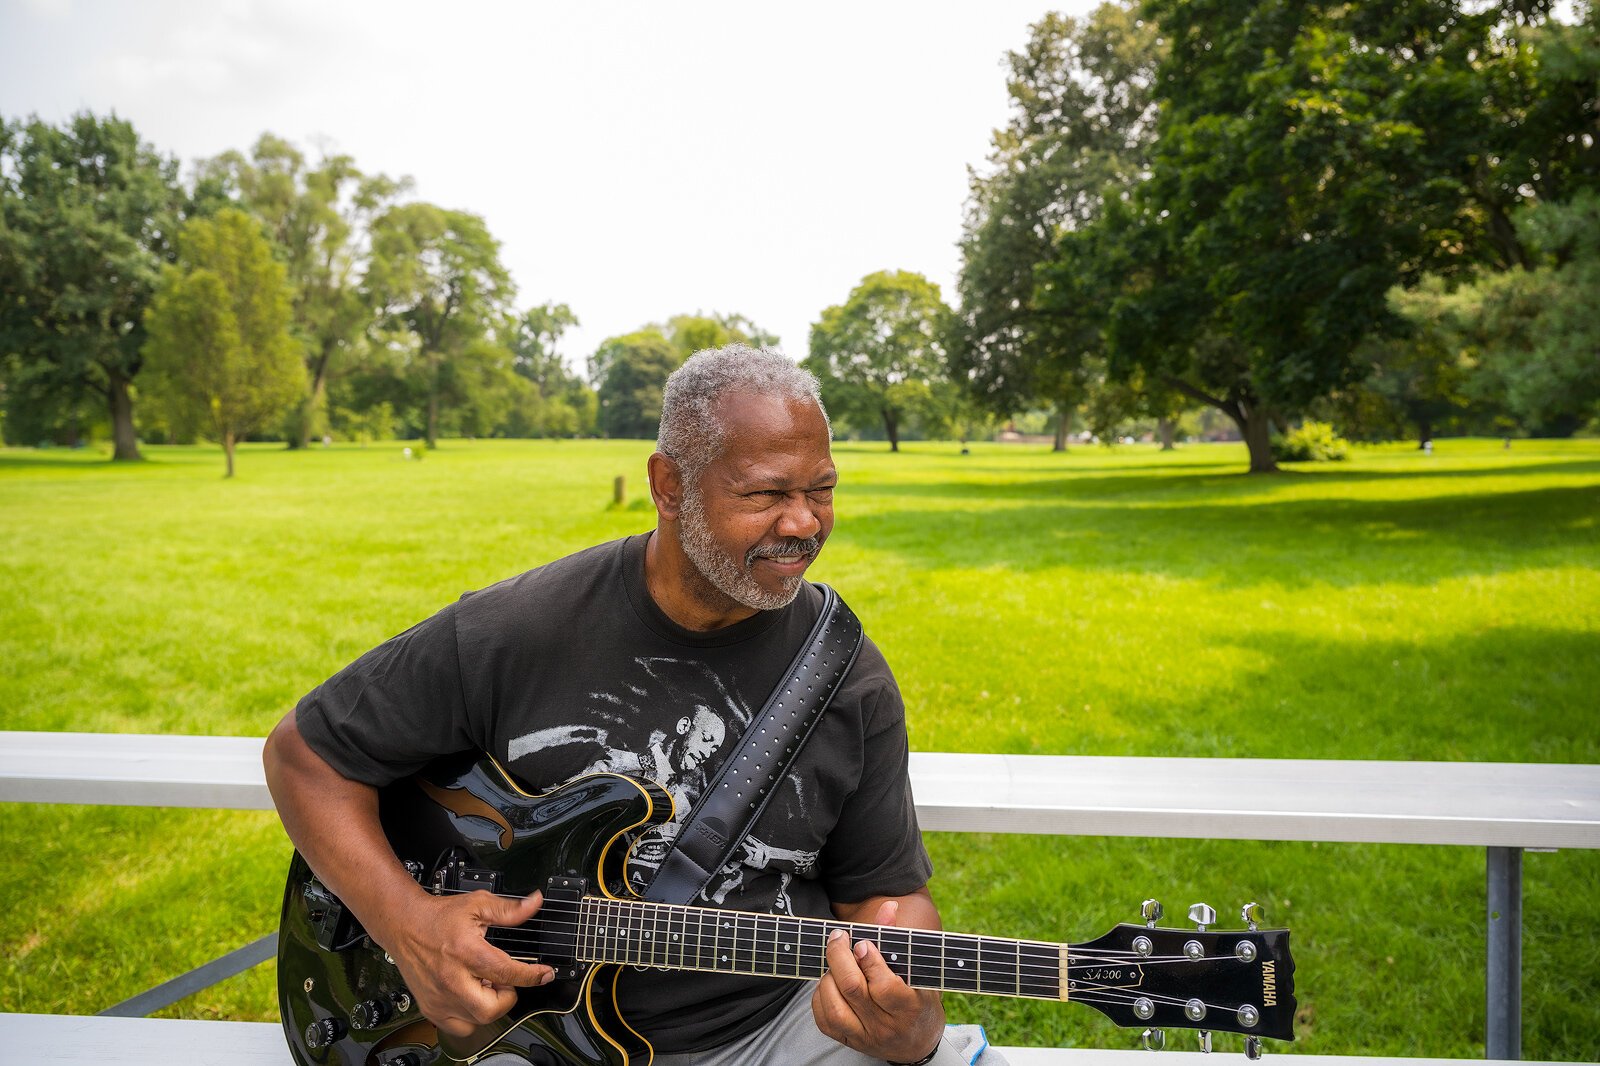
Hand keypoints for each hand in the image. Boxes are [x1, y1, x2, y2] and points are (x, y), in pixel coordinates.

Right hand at [376, 889, 554, 1036]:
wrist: (404, 925)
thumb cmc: (438, 917)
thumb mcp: (477, 905)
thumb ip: (509, 910)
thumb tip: (534, 904)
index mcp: (466, 952)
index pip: (506, 972)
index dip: (532, 975)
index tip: (545, 974)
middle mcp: (451, 979)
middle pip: (491, 1008)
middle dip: (507, 996)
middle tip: (503, 979)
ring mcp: (439, 998)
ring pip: (477, 1021)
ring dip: (489, 1005)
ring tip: (484, 983)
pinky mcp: (431, 1008)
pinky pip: (460, 1027)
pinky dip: (471, 1016)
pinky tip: (471, 995)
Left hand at [811, 899, 945, 1062]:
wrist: (916, 1043)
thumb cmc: (917, 999)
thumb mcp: (916, 972)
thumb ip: (896, 939)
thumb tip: (888, 905)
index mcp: (909, 1008)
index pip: (884, 986)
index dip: (869, 960)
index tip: (863, 943)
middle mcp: (886, 1026)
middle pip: (853, 989)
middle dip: (840, 957)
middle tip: (839, 937)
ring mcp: (865, 1037)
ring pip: (834, 1006)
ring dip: (829, 977)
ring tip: (836, 963)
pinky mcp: (848, 1042)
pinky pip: (824, 1019)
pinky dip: (820, 996)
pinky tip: (829, 982)